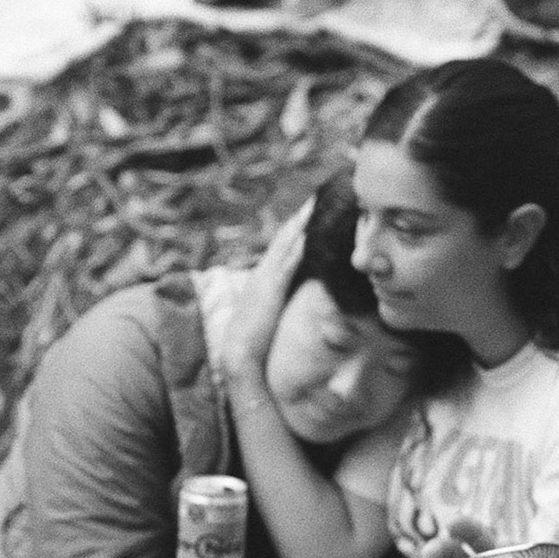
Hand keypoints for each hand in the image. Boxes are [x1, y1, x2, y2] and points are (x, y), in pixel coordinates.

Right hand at [221, 201, 309, 392]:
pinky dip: (296, 248)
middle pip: (284, 239)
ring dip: (299, 224)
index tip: (312, 211)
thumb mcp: (273, 317)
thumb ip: (284, 305)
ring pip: (285, 245)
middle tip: (318, 196)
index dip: (297, 229)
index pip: (283, 248)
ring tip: (315, 204)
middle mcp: (263, 275)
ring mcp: (264, 281)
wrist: (241, 361)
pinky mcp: (269, 292)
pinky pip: (286, 265)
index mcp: (265, 280)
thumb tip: (302, 300)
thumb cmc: (258, 344)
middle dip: (300, 217)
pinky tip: (308, 234)